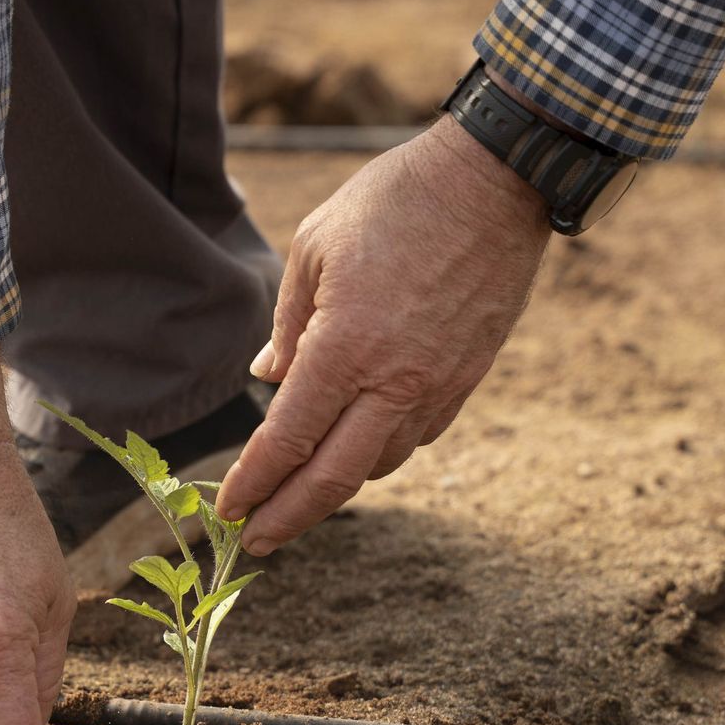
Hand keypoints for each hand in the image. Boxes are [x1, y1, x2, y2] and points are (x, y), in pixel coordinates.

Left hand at [216, 116, 549, 552]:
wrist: (496, 181)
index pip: (287, 441)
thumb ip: (288, 324)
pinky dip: (380, 451)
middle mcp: (394, 382)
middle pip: (334, 480)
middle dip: (287, 518)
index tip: (229, 510)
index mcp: (345, 349)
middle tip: (253, 543)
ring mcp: (438, 387)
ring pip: (378, 464)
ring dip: (335, 485)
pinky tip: (358, 443)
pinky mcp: (467, 380)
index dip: (254, 483)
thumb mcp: (314, 247)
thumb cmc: (395, 201)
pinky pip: (416, 437)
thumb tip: (268, 375)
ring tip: (301, 490)